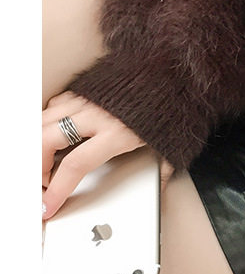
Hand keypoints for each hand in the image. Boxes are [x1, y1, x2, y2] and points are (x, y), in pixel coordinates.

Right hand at [42, 92, 173, 219]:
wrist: (178, 68)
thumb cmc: (174, 102)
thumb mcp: (171, 141)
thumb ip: (162, 169)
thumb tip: (161, 190)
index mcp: (117, 133)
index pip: (75, 166)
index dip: (56, 189)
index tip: (49, 205)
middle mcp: (97, 115)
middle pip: (46, 140)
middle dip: (37, 166)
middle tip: (43, 181)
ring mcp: (89, 98)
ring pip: (45, 120)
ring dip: (38, 143)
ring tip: (45, 159)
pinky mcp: (87, 86)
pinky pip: (56, 103)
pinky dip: (49, 119)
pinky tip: (56, 130)